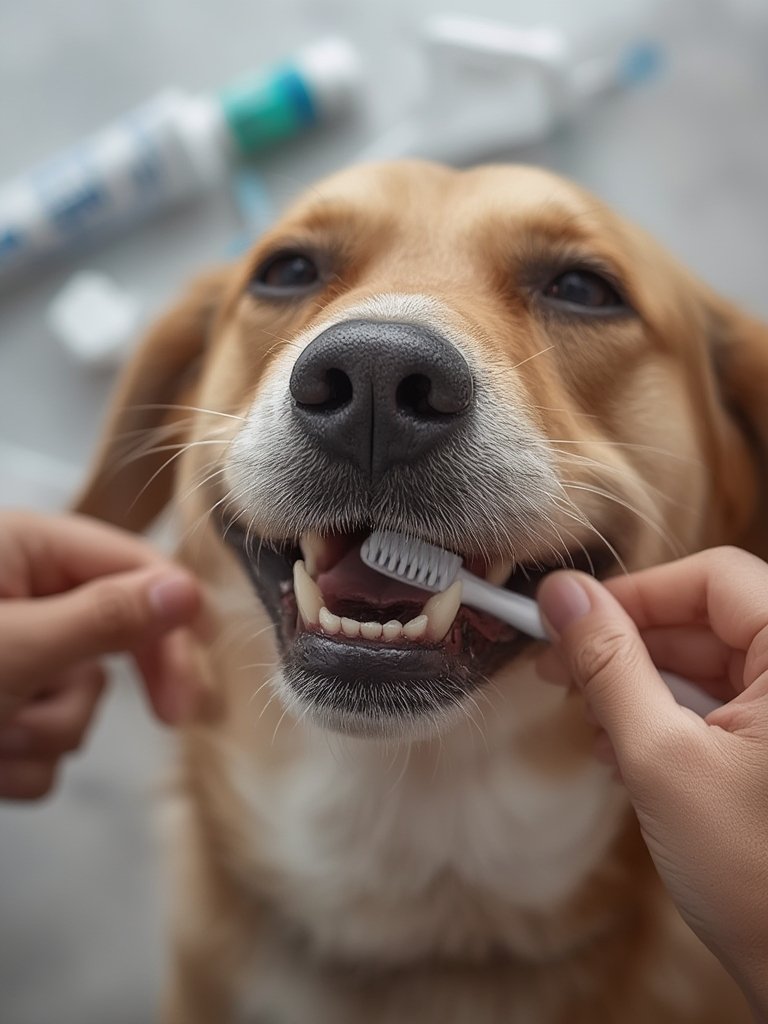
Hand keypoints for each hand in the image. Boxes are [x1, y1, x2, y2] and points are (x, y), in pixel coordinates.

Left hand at [0, 509, 202, 799]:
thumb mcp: (8, 647)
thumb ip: (102, 617)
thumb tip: (186, 591)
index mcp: (25, 549)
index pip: (133, 570)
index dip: (175, 625)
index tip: (198, 683)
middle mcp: (22, 596)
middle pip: (112, 639)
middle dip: (101, 687)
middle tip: (172, 719)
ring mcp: (9, 655)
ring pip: (75, 702)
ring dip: (39, 733)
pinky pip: (40, 742)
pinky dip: (14, 762)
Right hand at [536, 548, 767, 1016]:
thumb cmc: (757, 876)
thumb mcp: (662, 758)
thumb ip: (609, 666)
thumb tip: (562, 596)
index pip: (712, 578)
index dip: (636, 594)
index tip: (569, 618)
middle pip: (704, 621)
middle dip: (627, 648)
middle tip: (560, 673)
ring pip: (705, 665)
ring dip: (639, 690)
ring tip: (594, 728)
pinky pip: (717, 706)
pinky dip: (665, 721)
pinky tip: (625, 753)